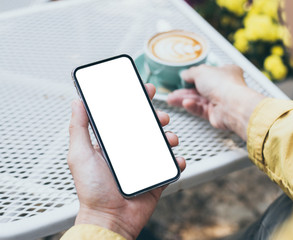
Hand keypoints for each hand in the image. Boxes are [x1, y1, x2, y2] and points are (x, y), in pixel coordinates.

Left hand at [67, 83, 185, 239]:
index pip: (126, 117)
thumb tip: (77, 102)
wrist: (109, 219)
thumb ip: (79, 128)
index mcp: (113, 143)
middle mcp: (129, 151)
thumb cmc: (91, 190)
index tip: (144, 90)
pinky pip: (171, 166)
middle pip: (148, 127)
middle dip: (157, 117)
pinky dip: (177, 161)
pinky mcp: (156, 177)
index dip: (136, 102)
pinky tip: (176, 159)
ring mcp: (144, 164)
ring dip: (170, 136)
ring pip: (162, 143)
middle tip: (161, 116)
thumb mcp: (79, 154)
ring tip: (169, 138)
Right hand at [167, 64, 264, 140]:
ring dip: (184, 99)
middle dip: (185, 91)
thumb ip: (190, 73)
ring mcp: (219, 101)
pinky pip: (200, 109)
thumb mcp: (201, 71)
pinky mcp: (215, 114)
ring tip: (172, 99)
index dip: (195, 75)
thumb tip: (184, 74)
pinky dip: (192, 106)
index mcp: (226, 72)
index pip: (208, 73)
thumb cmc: (224, 85)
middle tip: (173, 92)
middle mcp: (223, 86)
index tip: (183, 77)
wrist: (232, 105)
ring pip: (198, 100)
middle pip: (200, 88)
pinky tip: (186, 103)